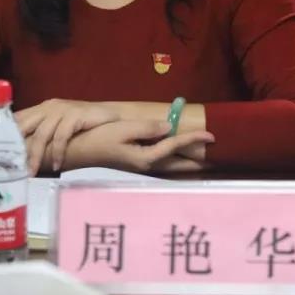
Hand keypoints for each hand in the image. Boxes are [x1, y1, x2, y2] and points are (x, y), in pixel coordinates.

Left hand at [16, 99, 119, 174]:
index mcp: (41, 109)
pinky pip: (61, 136)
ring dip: (35, 156)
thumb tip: (22, 156)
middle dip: (16, 148)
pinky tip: (55, 166)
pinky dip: (57, 153)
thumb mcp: (59, 126)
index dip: (6, 134)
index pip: (18, 119)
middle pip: (25, 127)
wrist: (112, 117)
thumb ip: (43, 134)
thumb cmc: (83, 126)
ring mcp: (62, 110)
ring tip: (31, 173)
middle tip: (10, 169)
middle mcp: (49, 107)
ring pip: (41, 134)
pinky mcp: (75, 115)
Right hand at [46, 119, 214, 173]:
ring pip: (171, 166)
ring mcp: (142, 166)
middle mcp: (147, 165)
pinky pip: (163, 163)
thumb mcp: (122, 129)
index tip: (212, 135)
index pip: (175, 146)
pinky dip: (176, 161)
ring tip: (204, 160)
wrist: (78, 150)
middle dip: (198, 162)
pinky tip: (178, 158)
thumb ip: (147, 128)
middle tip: (217, 159)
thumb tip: (169, 127)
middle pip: (178, 165)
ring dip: (188, 163)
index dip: (194, 139)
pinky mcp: (137, 162)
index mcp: (145, 157)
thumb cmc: (99, 138)